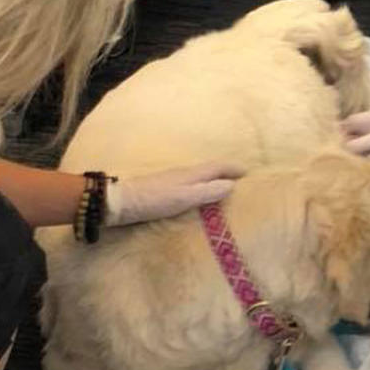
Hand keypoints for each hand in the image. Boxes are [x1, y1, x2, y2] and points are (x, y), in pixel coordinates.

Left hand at [105, 162, 244, 225]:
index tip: (248, 172)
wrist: (121, 202)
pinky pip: (191, 184)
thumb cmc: (154, 200)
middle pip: (210, 170)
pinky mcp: (164, 189)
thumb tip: (231, 185)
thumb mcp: (184, 197)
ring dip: (214, 179)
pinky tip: (198, 196)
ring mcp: (173, 180)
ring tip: (224, 187)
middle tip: (240, 180)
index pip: (218, 167)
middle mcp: (185, 173)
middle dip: (226, 172)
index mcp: (192, 174)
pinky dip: (202, 186)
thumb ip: (207, 191)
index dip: (233, 169)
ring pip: (200, 176)